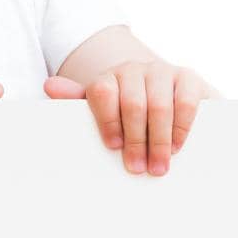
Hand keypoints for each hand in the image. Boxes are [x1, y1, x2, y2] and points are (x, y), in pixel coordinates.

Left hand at [44, 60, 210, 176]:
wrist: (164, 95)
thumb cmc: (125, 110)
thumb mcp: (101, 108)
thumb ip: (77, 100)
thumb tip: (49, 86)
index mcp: (107, 77)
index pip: (102, 92)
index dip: (107, 121)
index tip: (113, 147)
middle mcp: (133, 69)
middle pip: (134, 104)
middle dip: (136, 141)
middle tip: (138, 168)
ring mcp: (162, 71)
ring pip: (160, 106)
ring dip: (159, 141)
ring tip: (158, 166)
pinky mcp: (188, 77)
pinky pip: (185, 103)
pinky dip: (180, 128)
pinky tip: (176, 147)